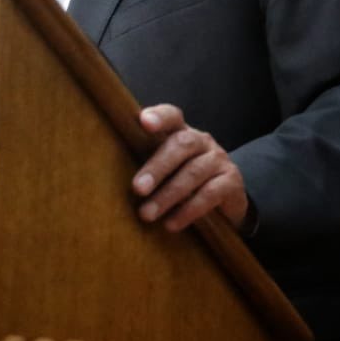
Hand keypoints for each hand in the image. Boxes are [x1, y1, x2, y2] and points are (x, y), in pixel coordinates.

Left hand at [131, 104, 249, 232]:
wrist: (226, 201)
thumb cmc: (183, 179)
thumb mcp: (167, 167)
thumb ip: (146, 160)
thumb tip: (107, 175)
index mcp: (181, 131)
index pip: (172, 116)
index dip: (159, 116)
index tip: (144, 122)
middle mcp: (202, 140)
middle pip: (181, 145)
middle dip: (156, 167)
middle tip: (137, 188)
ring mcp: (219, 159)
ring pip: (193, 173)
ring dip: (167, 196)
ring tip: (147, 214)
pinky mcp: (232, 182)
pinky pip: (209, 195)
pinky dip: (188, 211)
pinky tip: (171, 224)